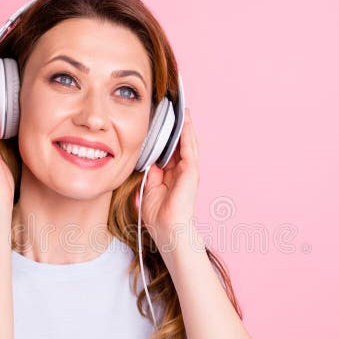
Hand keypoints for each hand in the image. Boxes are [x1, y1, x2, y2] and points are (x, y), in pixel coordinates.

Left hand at [135, 107, 198, 250]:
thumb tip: (146, 158)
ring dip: (185, 126)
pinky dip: (188, 134)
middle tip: (172, 109)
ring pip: (186, 143)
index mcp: (169, 176)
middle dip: (175, 128)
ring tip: (182, 109)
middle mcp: (180, 171)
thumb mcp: (147, 189)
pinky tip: (185, 121)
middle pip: (178, 144)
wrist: (168, 230)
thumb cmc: (157, 216)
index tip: (158, 121)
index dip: (163, 136)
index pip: (167, 151)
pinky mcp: (192, 171)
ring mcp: (188, 171)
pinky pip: (190, 148)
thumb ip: (148, 173)